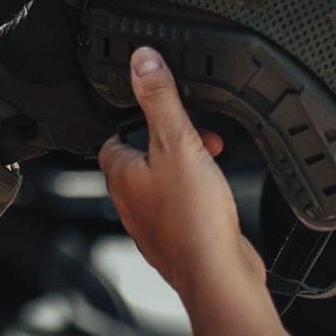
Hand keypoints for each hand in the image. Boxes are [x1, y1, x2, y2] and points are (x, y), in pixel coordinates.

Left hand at [97, 48, 262, 306]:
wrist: (218, 274)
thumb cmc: (193, 217)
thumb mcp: (178, 141)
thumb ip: (160, 99)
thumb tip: (142, 61)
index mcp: (120, 174)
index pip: (116, 135)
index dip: (143, 119)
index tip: (168, 113)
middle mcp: (130, 201)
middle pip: (145, 156)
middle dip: (175, 142)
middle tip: (200, 139)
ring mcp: (153, 222)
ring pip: (166, 180)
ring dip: (190, 167)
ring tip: (212, 164)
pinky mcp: (178, 238)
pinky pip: (184, 205)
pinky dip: (200, 194)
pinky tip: (218, 197)